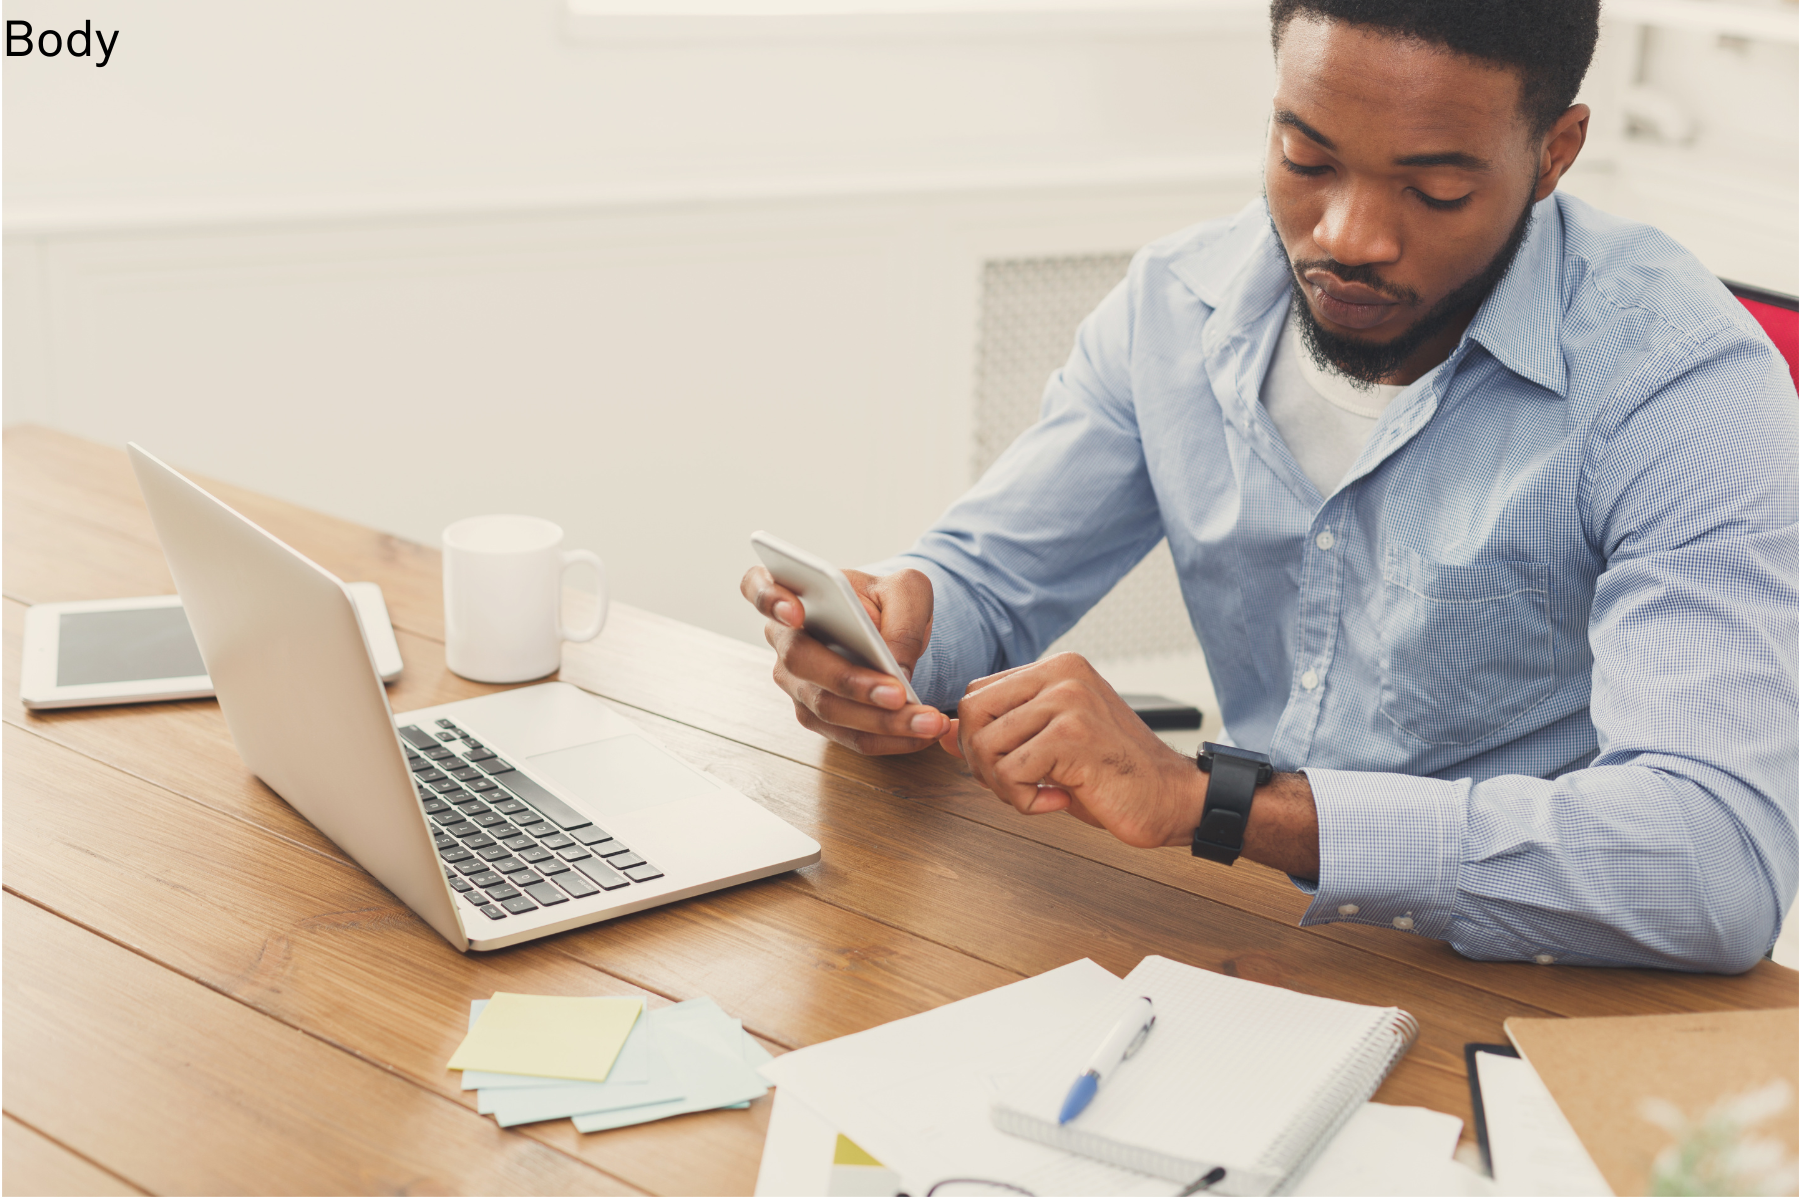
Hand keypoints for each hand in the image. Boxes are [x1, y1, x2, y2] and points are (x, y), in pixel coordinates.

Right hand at [740, 564, 950, 754]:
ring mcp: (795, 682)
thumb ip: (902, 618)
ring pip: (827, 708)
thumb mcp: (907, 591)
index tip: (796, 611)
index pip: (758, 587)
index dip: (770, 599)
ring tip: (927, 721)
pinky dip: (888, 738)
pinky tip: (922, 733)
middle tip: (898, 693)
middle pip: (800, 661)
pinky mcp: (817, 715)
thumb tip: (896, 668)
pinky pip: (848, 735)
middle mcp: (784, 639)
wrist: (892, 628)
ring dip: (880, 721)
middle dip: (850, 681)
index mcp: (792, 591)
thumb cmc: (888, 601)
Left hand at [945, 653, 1204, 847]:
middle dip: (981, 761)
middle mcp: (1062, 674)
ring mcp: (1067, 701)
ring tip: (1043, 793)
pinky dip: (1025, 799)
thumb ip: (1000, 734)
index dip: (979, 739)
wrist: (1172, 799)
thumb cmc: (1113, 776)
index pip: (977, 694)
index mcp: (1058, 668)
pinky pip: (1010, 772)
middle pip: (971, 713)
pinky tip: (1059, 799)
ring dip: (1005, 785)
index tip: (1010, 768)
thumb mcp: (1048, 747)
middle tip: (1019, 786)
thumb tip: (939, 732)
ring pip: (986, 745)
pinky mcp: (1072, 735)